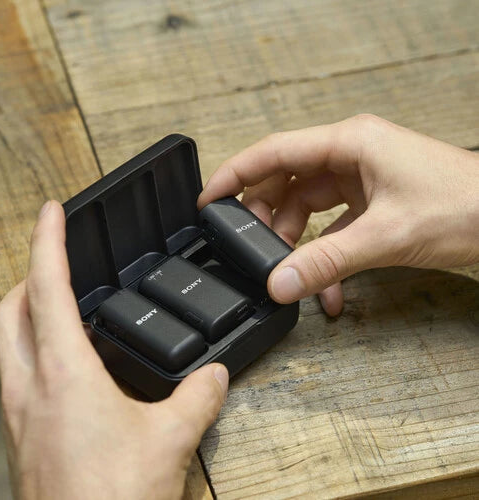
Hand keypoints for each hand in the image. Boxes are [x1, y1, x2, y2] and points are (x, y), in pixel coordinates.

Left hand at [0, 201, 227, 499]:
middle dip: (28, 271)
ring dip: (27, 309)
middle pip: (9, 308)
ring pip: (7, 341)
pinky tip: (69, 363)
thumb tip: (215, 377)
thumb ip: (198, 398)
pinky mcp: (25, 435)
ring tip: (59, 301)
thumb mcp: (171, 439)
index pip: (47, 287)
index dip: (47, 241)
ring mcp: (21, 414)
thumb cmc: (113, 499)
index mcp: (63, 373)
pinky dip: (36, 348)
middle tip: (53, 256)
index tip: (51, 212)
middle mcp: (30, 388)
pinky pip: (19, 373)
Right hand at [198, 114, 478, 315]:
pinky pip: (331, 227)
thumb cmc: (467, 206)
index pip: (276, 151)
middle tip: (249, 248)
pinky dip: (323, 255)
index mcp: (350, 143)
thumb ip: (326, 261)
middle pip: (286, 182)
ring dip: (294, 242)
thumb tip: (279, 282)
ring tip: (288, 271)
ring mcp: (361, 180)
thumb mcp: (385, 235)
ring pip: (306, 207)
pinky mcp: (371, 203)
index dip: (236, 173)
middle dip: (265, 218)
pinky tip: (325, 288)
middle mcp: (351, 155)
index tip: (209, 198)